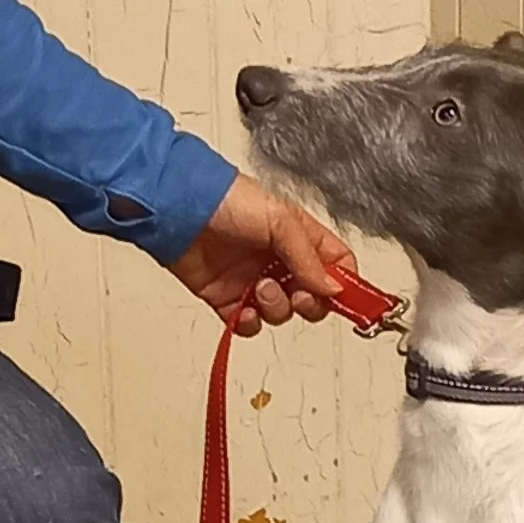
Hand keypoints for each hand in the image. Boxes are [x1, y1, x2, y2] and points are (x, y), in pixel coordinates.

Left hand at [170, 175, 364, 332]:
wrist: (178, 210)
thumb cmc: (226, 199)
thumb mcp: (280, 220)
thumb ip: (309, 257)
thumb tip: (332, 288)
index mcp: (299, 237)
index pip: (336, 265)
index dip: (344, 284)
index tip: (345, 299)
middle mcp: (279, 259)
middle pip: (313, 296)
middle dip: (311, 302)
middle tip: (300, 295)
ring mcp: (252, 279)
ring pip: (281, 312)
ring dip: (276, 307)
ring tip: (261, 288)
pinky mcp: (226, 297)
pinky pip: (248, 323)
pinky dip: (249, 322)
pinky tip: (244, 308)